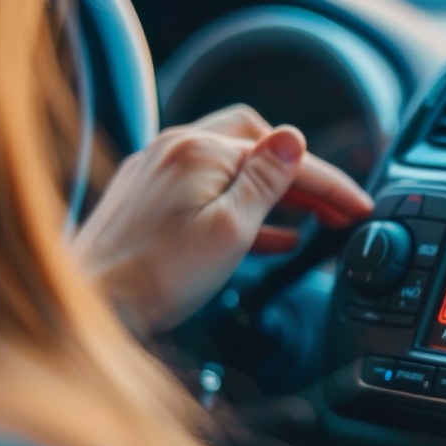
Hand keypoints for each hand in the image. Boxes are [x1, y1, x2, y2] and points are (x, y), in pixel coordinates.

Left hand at [73, 105, 371, 334]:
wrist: (86, 304)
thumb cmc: (154, 277)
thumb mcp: (229, 231)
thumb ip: (267, 182)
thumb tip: (295, 140)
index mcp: (201, 151)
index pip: (284, 157)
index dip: (331, 184)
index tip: (360, 206)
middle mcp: (177, 148)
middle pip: (258, 144)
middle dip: (302, 175)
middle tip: (335, 208)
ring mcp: (158, 170)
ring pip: (235, 167)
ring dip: (276, 191)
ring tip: (313, 223)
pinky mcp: (146, 197)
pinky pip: (209, 189)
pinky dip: (243, 205)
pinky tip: (266, 236)